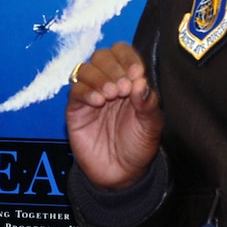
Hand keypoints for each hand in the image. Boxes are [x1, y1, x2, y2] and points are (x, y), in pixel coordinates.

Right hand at [65, 44, 163, 188]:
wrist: (122, 173)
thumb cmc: (138, 145)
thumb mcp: (151, 125)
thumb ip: (148, 102)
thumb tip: (140, 81)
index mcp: (129, 81)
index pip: (123, 53)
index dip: (128, 58)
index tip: (136, 73)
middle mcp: (108, 83)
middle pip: (102, 56)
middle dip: (113, 67)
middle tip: (123, 88)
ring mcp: (91, 95)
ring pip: (85, 69)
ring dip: (99, 78)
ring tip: (110, 95)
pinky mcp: (76, 110)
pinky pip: (75, 91)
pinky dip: (86, 91)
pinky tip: (98, 101)